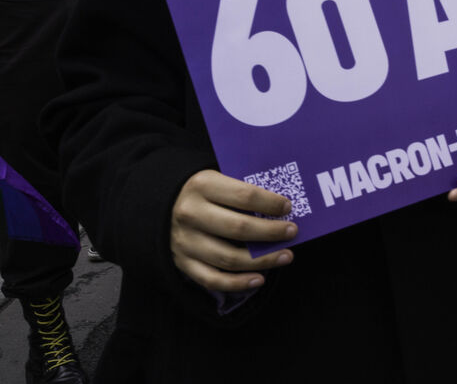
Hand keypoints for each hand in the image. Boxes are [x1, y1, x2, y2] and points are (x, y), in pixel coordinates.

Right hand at [170, 169, 296, 293]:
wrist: (159, 205)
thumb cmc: (203, 191)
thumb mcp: (217, 179)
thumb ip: (243, 188)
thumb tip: (283, 205)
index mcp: (203, 186)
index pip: (244, 196)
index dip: (270, 203)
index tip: (288, 207)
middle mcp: (191, 214)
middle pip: (238, 229)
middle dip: (270, 232)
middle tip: (292, 231)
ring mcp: (185, 242)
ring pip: (228, 258)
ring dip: (262, 260)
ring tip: (286, 256)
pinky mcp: (182, 263)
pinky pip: (212, 279)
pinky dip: (238, 283)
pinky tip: (260, 279)